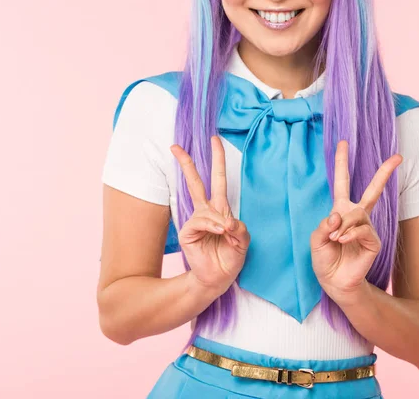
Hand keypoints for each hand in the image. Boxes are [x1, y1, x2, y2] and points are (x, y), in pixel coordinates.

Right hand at [171, 136, 250, 296]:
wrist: (218, 278)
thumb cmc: (230, 257)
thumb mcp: (243, 241)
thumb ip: (240, 228)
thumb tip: (226, 222)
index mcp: (220, 209)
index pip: (217, 179)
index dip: (217, 159)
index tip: (214, 140)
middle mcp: (206, 211)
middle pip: (196, 182)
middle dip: (186, 163)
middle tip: (175, 146)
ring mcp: (196, 221)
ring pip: (206, 209)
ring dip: (218, 221)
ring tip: (225, 234)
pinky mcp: (188, 232)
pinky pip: (201, 222)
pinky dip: (212, 226)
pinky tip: (219, 233)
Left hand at [310, 140, 401, 297]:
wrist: (334, 281)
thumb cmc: (324, 259)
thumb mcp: (316, 239)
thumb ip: (324, 225)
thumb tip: (339, 216)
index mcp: (340, 211)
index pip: (342, 182)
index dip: (341, 162)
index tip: (343, 142)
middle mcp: (356, 216)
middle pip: (372, 190)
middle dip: (384, 173)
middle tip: (398, 157)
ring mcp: (367, 228)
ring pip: (358, 214)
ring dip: (344, 226)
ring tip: (335, 239)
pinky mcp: (373, 241)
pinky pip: (363, 230)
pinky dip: (349, 235)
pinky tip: (342, 241)